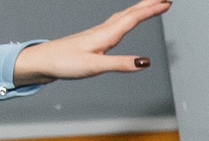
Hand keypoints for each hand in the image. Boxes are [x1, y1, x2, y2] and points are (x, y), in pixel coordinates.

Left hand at [13, 0, 167, 84]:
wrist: (42, 61)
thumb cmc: (63, 62)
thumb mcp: (94, 66)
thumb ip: (120, 64)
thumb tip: (144, 62)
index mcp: (105, 35)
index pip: (132, 19)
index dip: (150, 10)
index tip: (166, 3)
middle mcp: (102, 31)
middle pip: (129, 13)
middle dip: (148, 5)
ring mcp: (98, 33)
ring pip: (123, 16)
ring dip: (139, 10)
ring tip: (151, 6)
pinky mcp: (94, 39)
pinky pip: (116, 23)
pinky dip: (128, 18)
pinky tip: (127, 21)